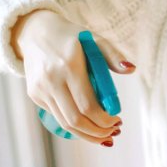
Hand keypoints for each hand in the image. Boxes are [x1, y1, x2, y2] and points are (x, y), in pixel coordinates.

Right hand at [11, 9, 134, 146]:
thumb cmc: (72, 38)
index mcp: (69, 66)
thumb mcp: (95, 40)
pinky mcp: (34, 94)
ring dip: (87, 134)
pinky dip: (75, 125)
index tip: (118, 121)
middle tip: (113, 133)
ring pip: (65, 123)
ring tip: (104, 136)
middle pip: (76, 120)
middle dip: (98, 132)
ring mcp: (40, 89)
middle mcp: (51, 79)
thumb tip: (131, 69)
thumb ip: (113, 56)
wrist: (35, 31)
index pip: (88, 106)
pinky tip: (88, 124)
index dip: (104, 120)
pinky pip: (57, 116)